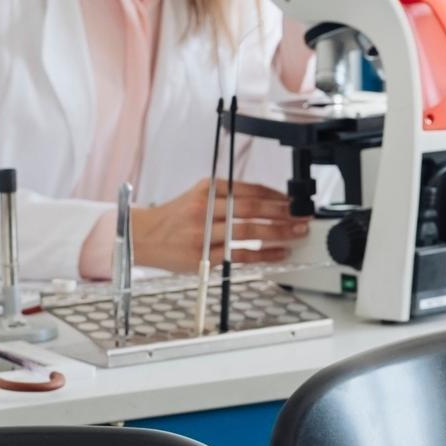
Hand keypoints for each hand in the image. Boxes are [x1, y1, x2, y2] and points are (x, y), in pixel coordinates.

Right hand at [130, 178, 307, 273]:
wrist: (143, 237)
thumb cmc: (176, 217)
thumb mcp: (200, 195)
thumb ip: (229, 196)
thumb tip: (269, 201)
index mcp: (207, 189)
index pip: (249, 190)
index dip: (276, 196)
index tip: (294, 201)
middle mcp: (205, 208)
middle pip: (251, 209)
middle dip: (283, 213)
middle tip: (303, 217)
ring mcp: (204, 233)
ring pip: (248, 232)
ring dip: (278, 233)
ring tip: (296, 233)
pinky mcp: (204, 256)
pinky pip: (240, 255)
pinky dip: (264, 255)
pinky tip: (279, 253)